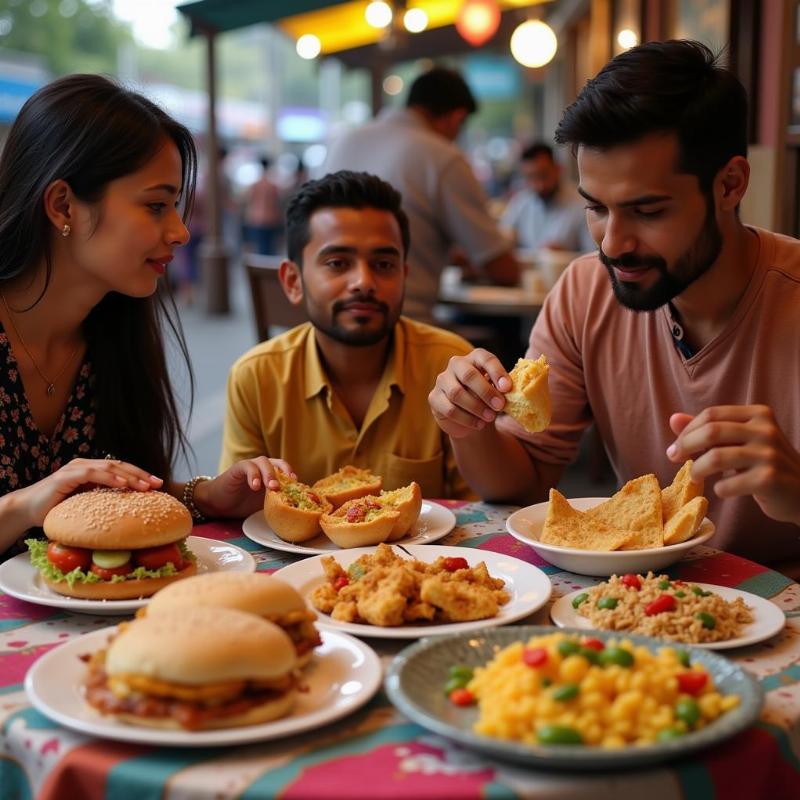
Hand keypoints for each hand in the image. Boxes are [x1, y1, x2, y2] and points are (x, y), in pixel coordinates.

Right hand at [16, 458, 162, 527]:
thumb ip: (102, 502)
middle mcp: (86, 465)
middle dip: (141, 474)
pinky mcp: (66, 476)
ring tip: (145, 485)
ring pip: (109, 467)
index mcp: (92, 470)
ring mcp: (76, 468)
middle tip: (158, 484)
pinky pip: (91, 473)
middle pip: (120, 466)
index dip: (140, 475)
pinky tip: (122, 483)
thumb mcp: (85, 504)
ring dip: (129, 476)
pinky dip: (108, 477)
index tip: (158, 485)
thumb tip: (128, 514)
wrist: (26, 510)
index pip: (121, 469)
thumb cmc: (56, 509)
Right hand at [193, 457, 294, 518]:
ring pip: (264, 462)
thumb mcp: (264, 504)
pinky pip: (248, 467)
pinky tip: (255, 486)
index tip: (300, 487)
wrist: (219, 503)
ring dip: (270, 474)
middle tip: (288, 485)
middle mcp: (263, 468)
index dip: (294, 477)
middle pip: (278, 463)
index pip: (287, 472)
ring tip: (272, 487)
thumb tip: (295, 512)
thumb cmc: (243, 504)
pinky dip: (253, 475)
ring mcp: (251, 466)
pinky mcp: (238, 468)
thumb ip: (277, 502)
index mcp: (272, 475)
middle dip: (285, 473)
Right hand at [429, 349, 510, 438]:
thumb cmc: (487, 399)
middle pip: (468, 375)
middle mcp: (456, 364)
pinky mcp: (434, 397)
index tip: (507, 387)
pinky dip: (467, 419)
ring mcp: (442, 380)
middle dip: (486, 392)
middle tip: (499, 405)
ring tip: (490, 417)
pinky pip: (449, 409)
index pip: (485, 358)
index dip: (497, 372)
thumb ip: (501, 389)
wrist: (470, 418)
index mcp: (475, 358)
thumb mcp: (497, 392)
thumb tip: (508, 390)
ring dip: (476, 407)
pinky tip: (479, 424)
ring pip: (457, 393)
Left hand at [667, 405, 799, 524]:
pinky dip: (719, 489)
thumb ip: (707, 429)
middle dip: (685, 446)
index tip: (675, 447)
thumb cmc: (764, 464)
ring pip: (716, 458)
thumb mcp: (739, 441)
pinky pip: (727, 484)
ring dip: (697, 470)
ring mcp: (769, 454)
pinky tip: (725, 489)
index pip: (711, 415)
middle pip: (711, 432)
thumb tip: (673, 418)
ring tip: (695, 477)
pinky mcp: (769, 479)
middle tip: (674, 459)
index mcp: (758, 414)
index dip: (687, 431)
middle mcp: (765, 430)